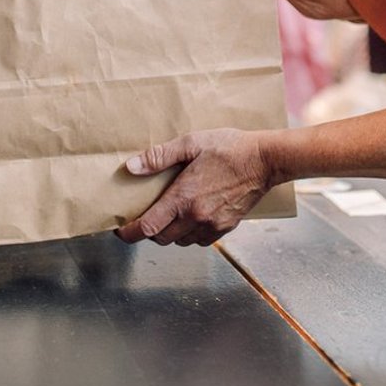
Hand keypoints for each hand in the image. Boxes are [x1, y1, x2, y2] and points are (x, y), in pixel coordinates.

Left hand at [114, 128, 274, 246]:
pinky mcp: (226, 227)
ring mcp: (213, 225)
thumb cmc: (229, 148)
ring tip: (168, 215)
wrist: (265, 160)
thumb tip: (131, 167)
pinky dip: (190, 234)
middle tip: (144, 217)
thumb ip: (159, 157)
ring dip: (170, 233)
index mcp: (183, 198)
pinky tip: (191, 217)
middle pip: (162, 238)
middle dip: (149, 232)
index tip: (120, 231)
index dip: (129, 233)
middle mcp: (196, 217)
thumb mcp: (190, 144)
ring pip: (181, 241)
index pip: (148, 227)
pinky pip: (201, 240)